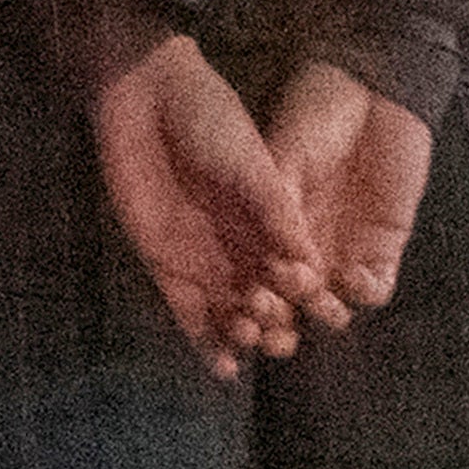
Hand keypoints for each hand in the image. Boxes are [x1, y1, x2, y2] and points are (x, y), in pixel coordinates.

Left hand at [93, 30, 315, 377]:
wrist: (149, 100)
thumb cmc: (210, 120)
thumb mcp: (252, 162)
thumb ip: (276, 210)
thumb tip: (310, 259)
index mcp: (273, 223)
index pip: (300, 273)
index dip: (310, 295)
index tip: (319, 308)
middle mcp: (245, 249)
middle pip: (269, 302)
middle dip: (277, 323)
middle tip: (279, 333)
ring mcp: (207, 261)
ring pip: (232, 316)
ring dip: (243, 335)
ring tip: (249, 340)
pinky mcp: (168, 267)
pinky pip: (190, 316)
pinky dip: (206, 343)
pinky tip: (223, 368)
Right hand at [264, 60, 436, 323]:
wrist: (375, 90)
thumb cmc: (318, 113)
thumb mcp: (282, 153)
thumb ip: (272, 204)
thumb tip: (261, 254)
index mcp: (273, 229)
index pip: (257, 277)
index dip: (250, 298)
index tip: (247, 305)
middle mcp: (307, 248)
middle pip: (293, 304)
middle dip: (285, 320)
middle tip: (281, 320)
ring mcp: (345, 251)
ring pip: (333, 305)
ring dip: (324, 311)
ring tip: (320, 301)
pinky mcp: (384, 248)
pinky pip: (375, 288)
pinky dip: (364, 292)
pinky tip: (354, 277)